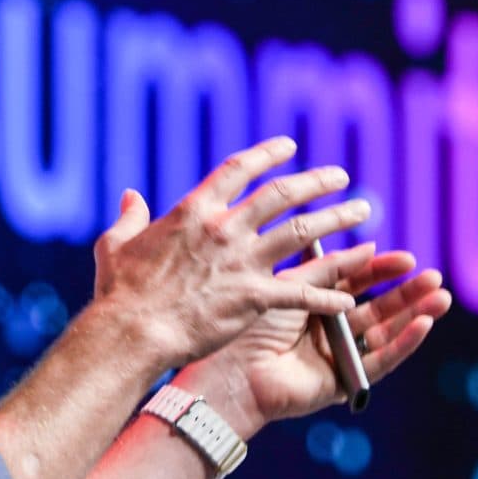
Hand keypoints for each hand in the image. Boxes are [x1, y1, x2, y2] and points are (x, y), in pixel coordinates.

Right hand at [87, 137, 363, 374]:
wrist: (132, 331)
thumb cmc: (120, 292)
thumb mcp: (115, 244)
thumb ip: (129, 217)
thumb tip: (130, 196)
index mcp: (194, 210)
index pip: (238, 169)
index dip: (267, 155)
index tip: (289, 146)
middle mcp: (225, 229)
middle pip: (281, 194)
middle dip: (316, 182)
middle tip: (342, 176)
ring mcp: (242, 261)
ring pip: (302, 232)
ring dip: (336, 219)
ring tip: (362, 211)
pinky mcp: (253, 297)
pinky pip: (300, 292)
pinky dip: (327, 294)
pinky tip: (348, 296)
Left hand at [184, 242, 451, 431]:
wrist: (231, 373)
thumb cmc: (250, 327)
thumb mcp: (294, 287)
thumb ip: (329, 270)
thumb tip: (369, 247)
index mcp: (313, 305)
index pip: (356, 283)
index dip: (382, 271)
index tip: (407, 258)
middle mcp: (328, 330)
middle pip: (377, 307)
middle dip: (407, 292)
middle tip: (434, 276)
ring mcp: (337, 357)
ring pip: (385, 333)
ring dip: (414, 315)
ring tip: (441, 297)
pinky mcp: (343, 383)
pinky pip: (380, 363)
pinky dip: (403, 344)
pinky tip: (423, 325)